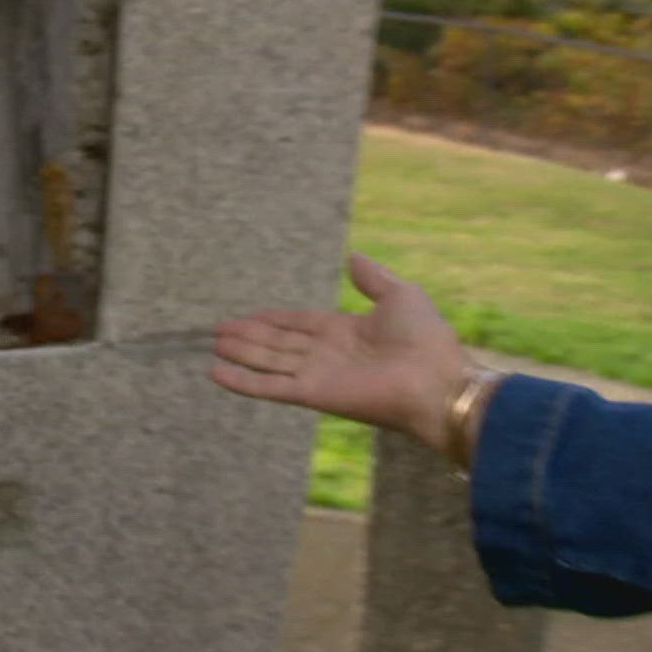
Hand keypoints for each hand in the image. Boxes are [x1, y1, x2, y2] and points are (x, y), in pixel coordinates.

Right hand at [210, 254, 473, 452]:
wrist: (438, 382)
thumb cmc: (426, 339)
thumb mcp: (401, 295)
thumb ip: (372, 278)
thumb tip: (353, 257)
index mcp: (345, 331)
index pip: (299, 325)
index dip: (273, 320)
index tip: (249, 316)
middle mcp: (326, 354)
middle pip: (278, 343)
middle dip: (249, 336)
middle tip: (218, 330)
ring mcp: (317, 375)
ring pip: (268, 361)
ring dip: (241, 353)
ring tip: (214, 345)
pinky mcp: (312, 394)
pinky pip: (270, 386)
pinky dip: (242, 381)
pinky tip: (216, 373)